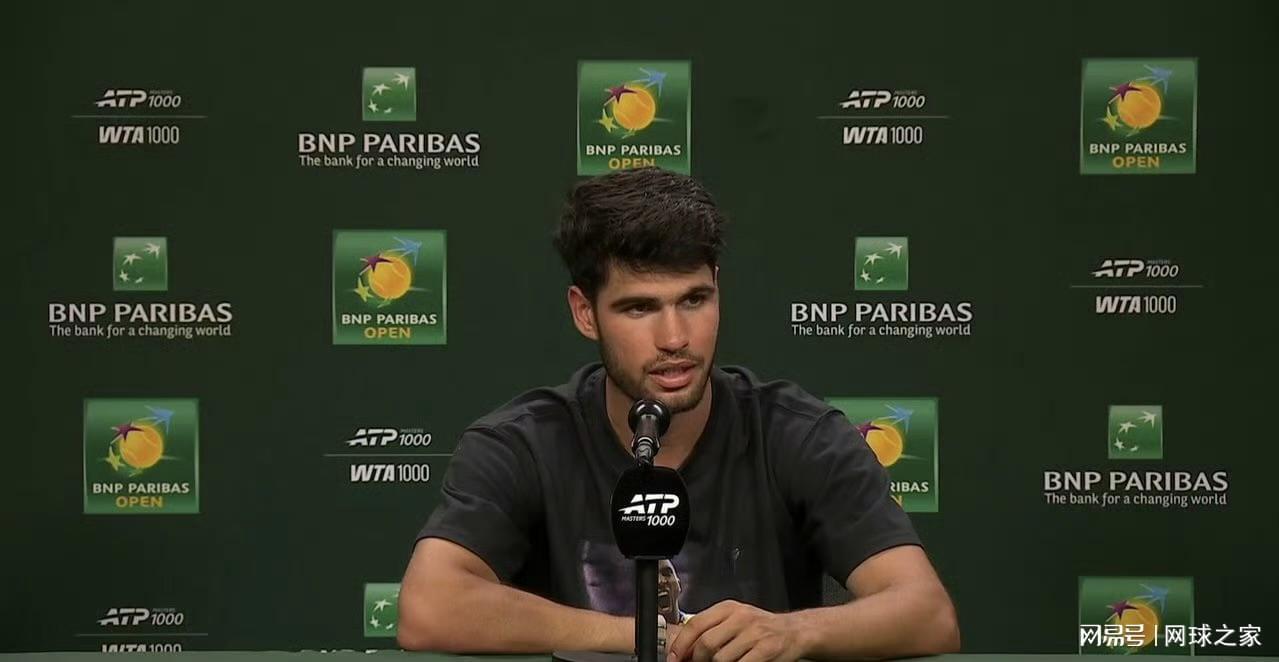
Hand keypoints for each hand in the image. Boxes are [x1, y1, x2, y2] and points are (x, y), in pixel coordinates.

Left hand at [666, 600, 805, 661]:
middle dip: (698, 660)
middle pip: (706, 643)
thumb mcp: (735, 620)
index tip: (673, 658)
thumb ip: (712, 629)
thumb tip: (685, 649)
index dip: (681, 644)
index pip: (695, 624)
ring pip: (721, 658)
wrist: (794, 631)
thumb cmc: (761, 628)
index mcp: (728, 608)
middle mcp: (741, 617)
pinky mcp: (766, 650)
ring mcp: (754, 633)